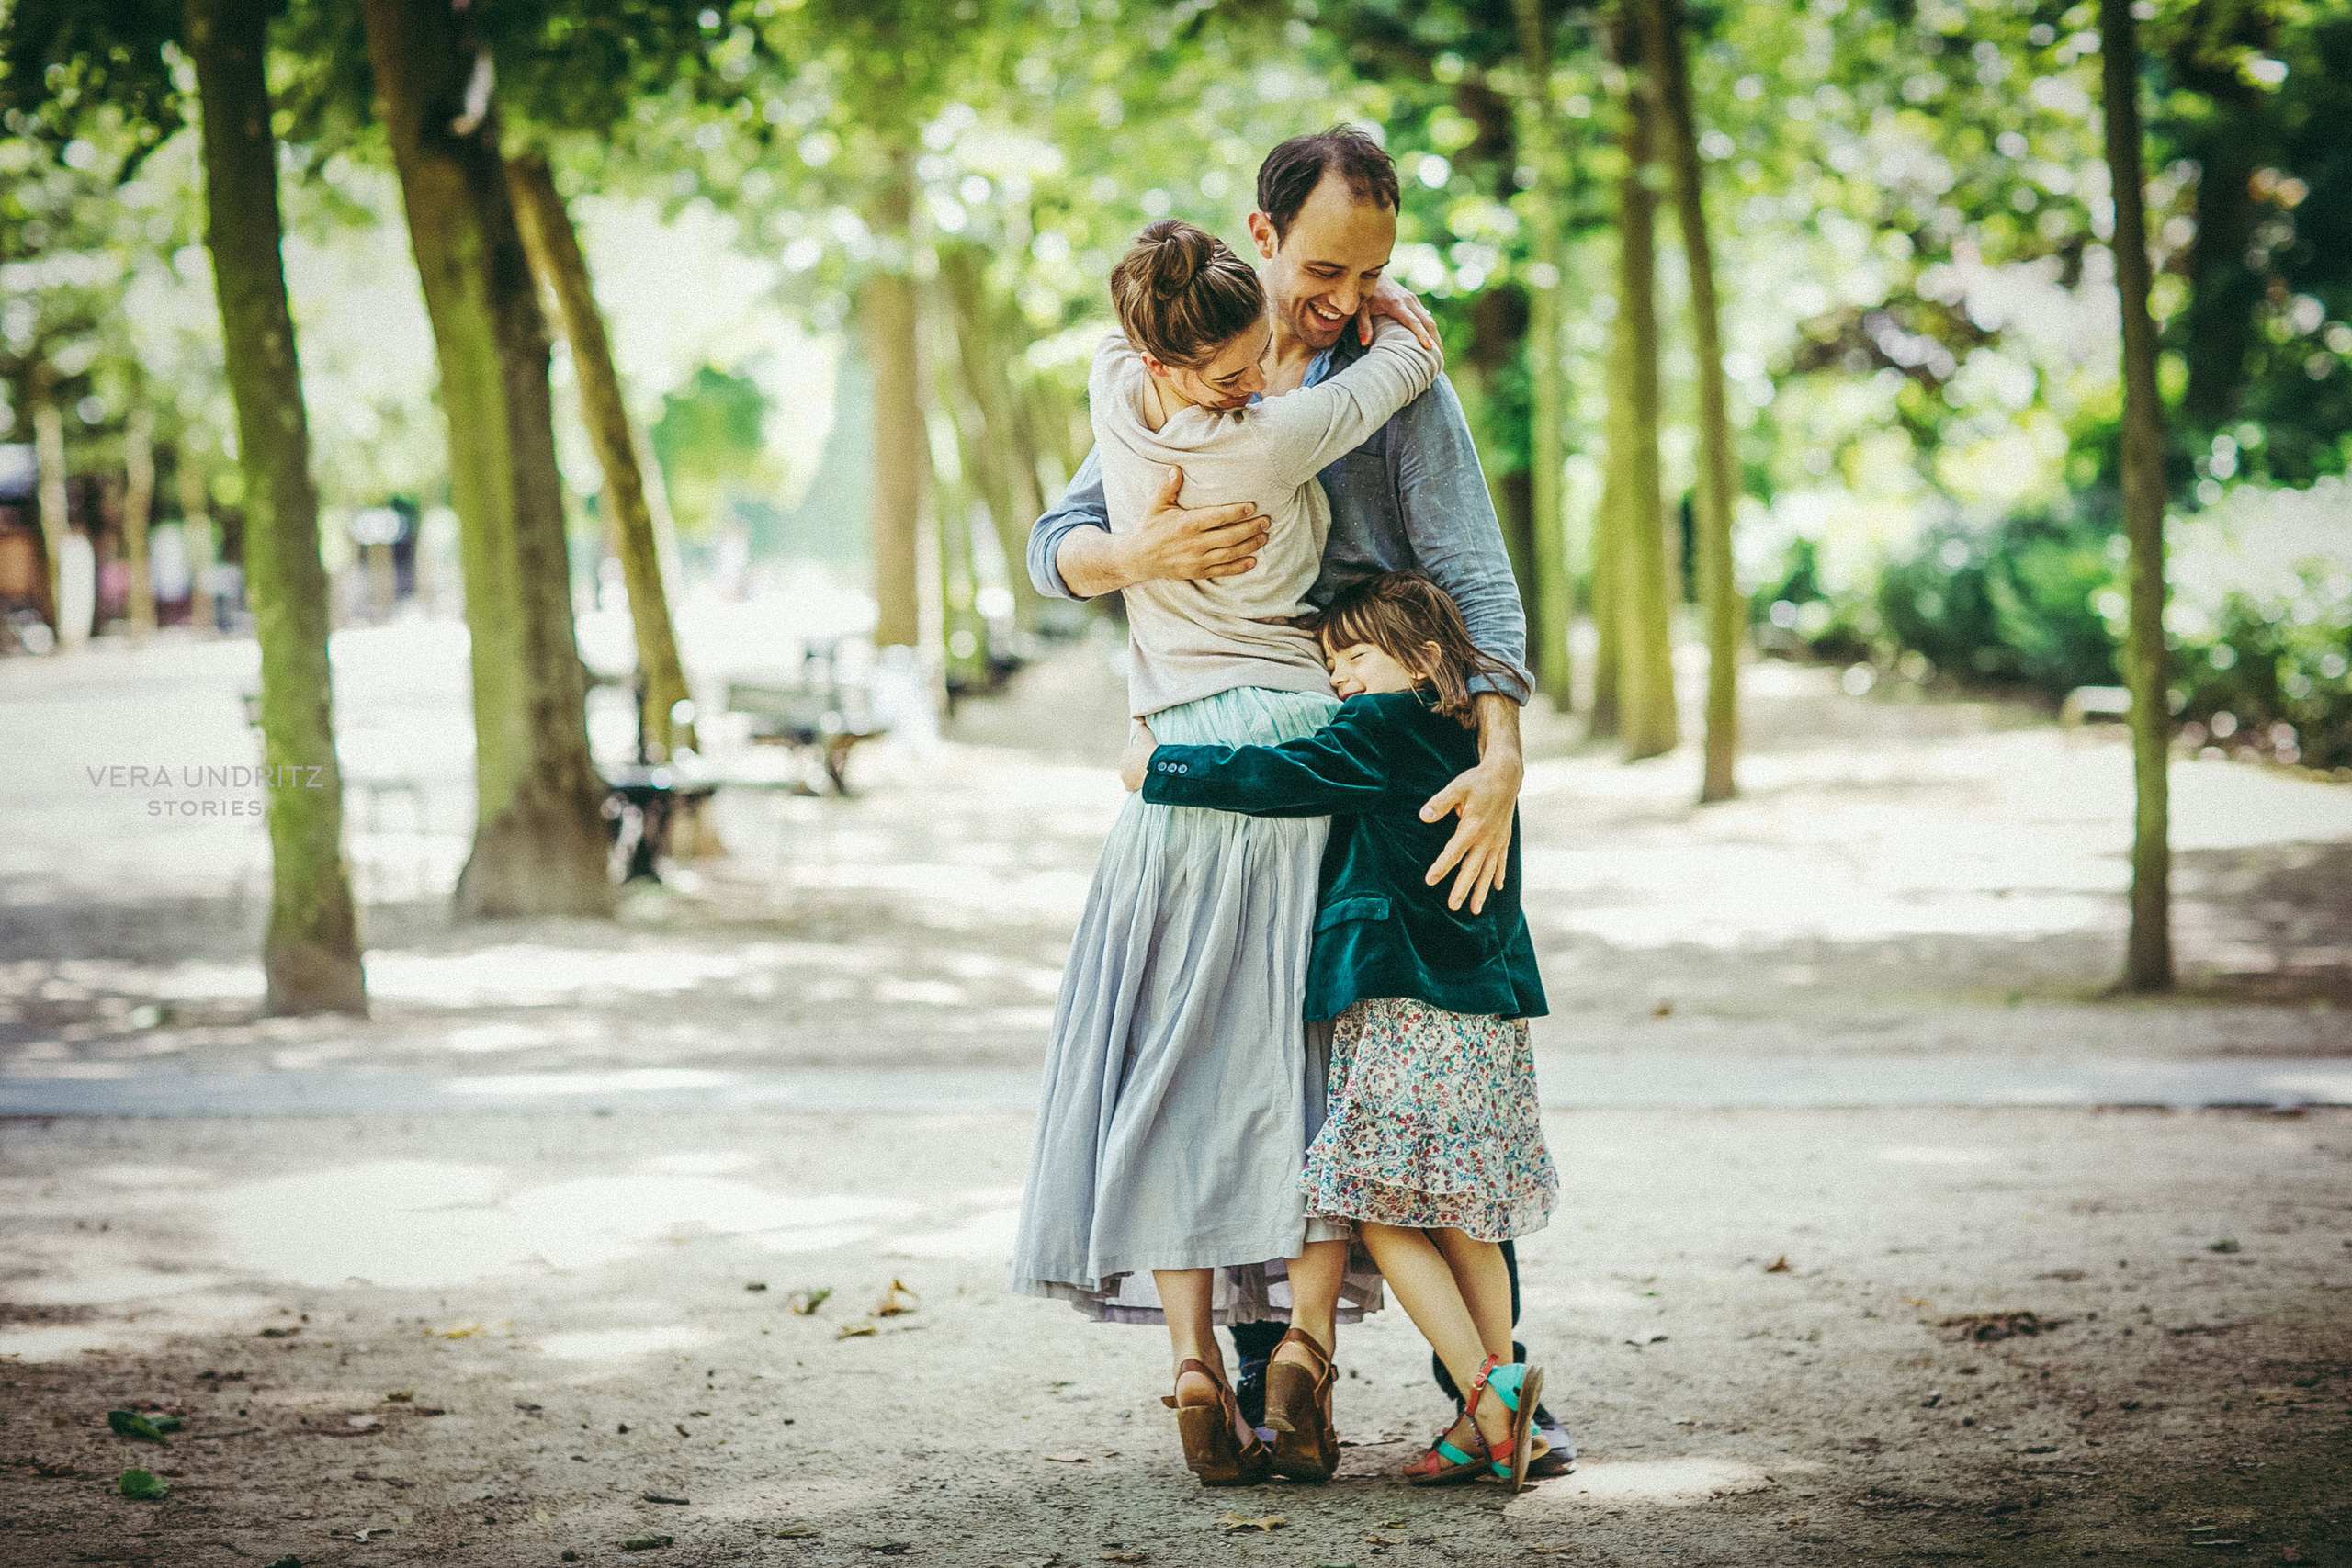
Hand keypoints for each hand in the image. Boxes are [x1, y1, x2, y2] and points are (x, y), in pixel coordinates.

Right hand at [1117, 466, 1270, 586]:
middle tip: (1266, 521)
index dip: (1237, 512)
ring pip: (1230, 553)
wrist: (1138, 558)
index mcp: (1186, 524)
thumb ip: (1167, 487)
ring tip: (1264, 536)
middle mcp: (1194, 543)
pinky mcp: (1198, 572)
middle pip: (1230, 536)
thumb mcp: (1156, 506)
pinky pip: (1223, 570)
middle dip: (1251, 528)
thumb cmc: (1149, 528)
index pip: (1218, 517)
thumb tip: (1177, 468)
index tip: (1252, 507)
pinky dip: (1240, 567)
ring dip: (1250, 545)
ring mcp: (1197, 560)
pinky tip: (1253, 560)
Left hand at [1119, 721, 1157, 791]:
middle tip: (1147, 768)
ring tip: (1146, 776)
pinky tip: (1142, 784)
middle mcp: (1122, 765)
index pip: (1131, 756)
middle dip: (1136, 767)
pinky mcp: (1128, 786)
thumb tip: (1138, 719)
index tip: (1146, 758)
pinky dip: (1135, 786)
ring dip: (1135, 777)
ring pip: (1129, 777)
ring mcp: (1124, 776)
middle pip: (1129, 767)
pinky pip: (1131, 787)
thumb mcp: (1146, 737)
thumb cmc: (1150, 751)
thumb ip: (1142, 727)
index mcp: (1126, 753)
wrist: (1152, 767)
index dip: (1139, 757)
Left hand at [1356, 274, 1442, 362]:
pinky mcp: (1414, 300)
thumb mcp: (1360, 308)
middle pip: (1428, 322)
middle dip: (1436, 341)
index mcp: (1396, 303)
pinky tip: (1433, 343)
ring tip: (1439, 357)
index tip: (1430, 348)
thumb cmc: (1364, 293)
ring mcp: (1413, 299)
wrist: (1370, 272)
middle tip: (1440, 361)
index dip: (1422, 335)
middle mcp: (1408, 300)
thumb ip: (1363, 325)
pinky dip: (1431, 331)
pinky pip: (1426, 316)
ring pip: (1430, 319)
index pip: (1413, 321)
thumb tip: (1365, 343)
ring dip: (1436, 337)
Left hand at [1419, 753, 1521, 912]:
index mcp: (1472, 827)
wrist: (1506, 776)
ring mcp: (1497, 841)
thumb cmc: (1478, 781)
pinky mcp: (1504, 839)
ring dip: (1482, 890)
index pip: (1454, 852)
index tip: (1430, 881)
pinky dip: (1499, 875)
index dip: (1441, 867)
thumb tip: (1423, 815)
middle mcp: (1487, 838)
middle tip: (1453, 907)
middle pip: (1472, 868)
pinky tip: (1498, 888)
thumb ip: (1440, 802)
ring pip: (1488, 871)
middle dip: (1462, 889)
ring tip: (1475, 910)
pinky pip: (1502, 861)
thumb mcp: (1457, 787)